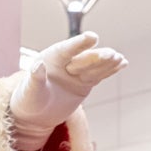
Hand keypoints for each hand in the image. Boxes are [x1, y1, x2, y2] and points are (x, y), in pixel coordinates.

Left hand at [8, 32, 125, 150]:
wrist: (35, 114)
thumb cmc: (28, 100)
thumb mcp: (29, 92)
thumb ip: (34, 78)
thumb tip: (37, 65)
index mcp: (50, 59)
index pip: (66, 50)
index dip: (79, 44)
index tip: (92, 37)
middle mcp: (66, 62)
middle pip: (84, 58)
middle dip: (97, 56)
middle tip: (111, 54)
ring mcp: (77, 72)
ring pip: (94, 65)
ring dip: (108, 62)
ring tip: (120, 59)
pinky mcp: (85, 82)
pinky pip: (99, 74)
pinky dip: (111, 70)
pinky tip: (122, 63)